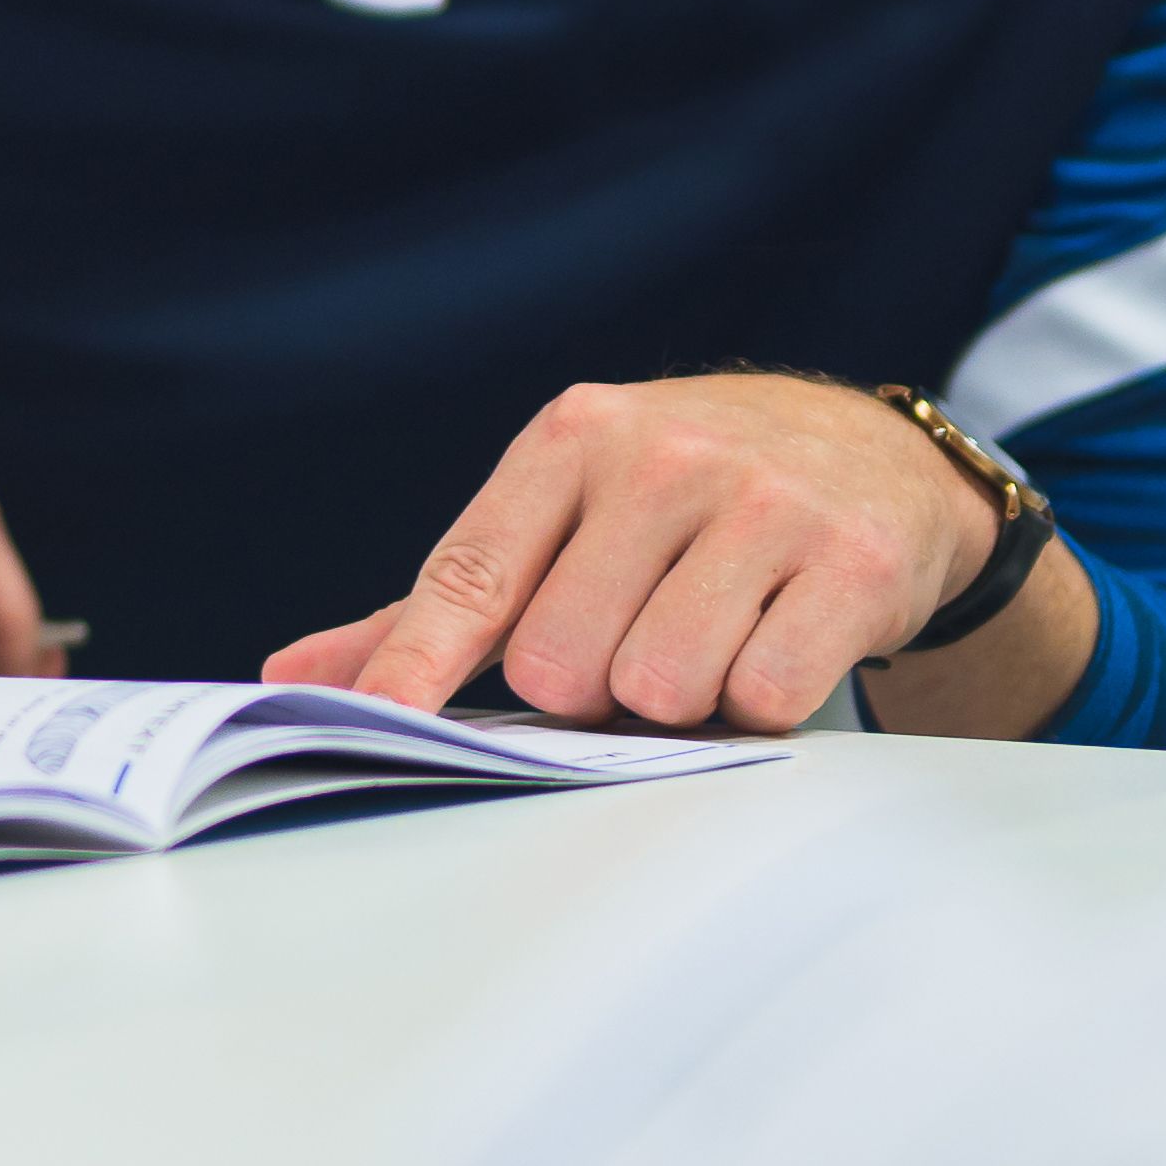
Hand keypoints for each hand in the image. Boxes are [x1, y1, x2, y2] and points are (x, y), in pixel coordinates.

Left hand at [263, 373, 1079, 736]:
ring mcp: (762, 502)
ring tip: (707, 644)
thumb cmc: (683, 505)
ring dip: (679, 702)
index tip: (376, 725)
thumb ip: (439, 605)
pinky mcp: (852, 561)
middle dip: (589, 692)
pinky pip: (766, 694)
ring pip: (662, 687)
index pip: (469, 574)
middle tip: (633, 650)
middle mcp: (662, 457)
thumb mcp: (565, 516)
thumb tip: (293, 675)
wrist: (872, 455)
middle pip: (563, 662)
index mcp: (569, 439)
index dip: (418, 665)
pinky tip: (775, 646)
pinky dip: (761, 703)